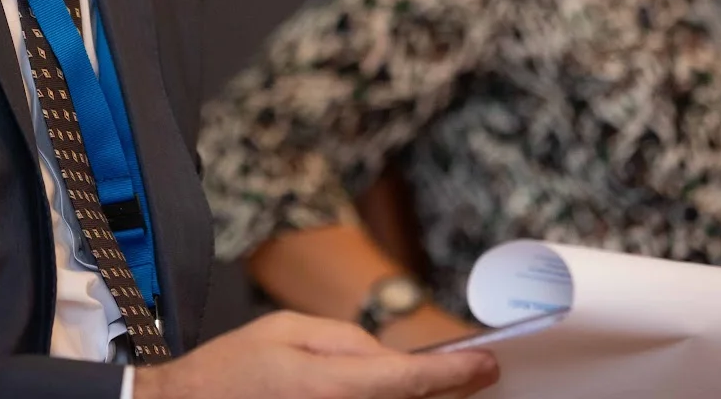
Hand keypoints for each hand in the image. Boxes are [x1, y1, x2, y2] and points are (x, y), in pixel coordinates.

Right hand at [133, 311, 498, 398]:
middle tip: (476, 373)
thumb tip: (389, 357)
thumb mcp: (286, 328)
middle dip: (445, 390)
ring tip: (437, 384)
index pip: (411, 379)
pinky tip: (390, 392)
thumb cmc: (232, 370)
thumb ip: (345, 339)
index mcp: (331, 385)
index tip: (488, 363)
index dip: (456, 373)